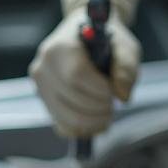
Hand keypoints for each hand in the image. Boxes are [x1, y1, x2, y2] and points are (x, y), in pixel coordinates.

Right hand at [28, 0, 141, 138]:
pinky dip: (81, 130)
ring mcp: (40, 85)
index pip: (76, 74)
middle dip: (98, 108)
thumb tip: (122, 96)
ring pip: (66, 116)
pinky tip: (95, 122)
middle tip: (112, 105)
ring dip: (92, 122)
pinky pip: (61, 125)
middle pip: (71, 97)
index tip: (111, 91)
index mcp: (61, 46)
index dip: (99, 90)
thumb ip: (127, 68)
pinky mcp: (44, 101)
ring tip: (106, 114)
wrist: (86, 37)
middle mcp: (44, 65)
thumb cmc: (107, 41)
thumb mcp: (124, 47)